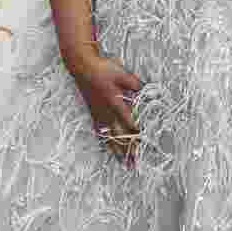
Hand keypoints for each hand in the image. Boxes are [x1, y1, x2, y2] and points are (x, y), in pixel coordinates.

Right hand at [67, 50, 143, 167]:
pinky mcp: (94, 114)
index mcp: (115, 102)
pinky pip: (101, 132)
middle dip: (128, 149)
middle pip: (119, 134)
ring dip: (118, 151)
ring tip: (125, 163)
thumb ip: (135, 84)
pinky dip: (106, 143)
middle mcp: (107, 112)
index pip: (128, 121)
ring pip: (110, 136)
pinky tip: (109, 151)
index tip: (145, 142)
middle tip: (136, 162)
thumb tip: (149, 90)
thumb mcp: (122, 73)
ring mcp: (100, 114)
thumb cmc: (102, 69)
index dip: (136, 132)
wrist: (82, 67)